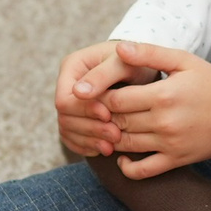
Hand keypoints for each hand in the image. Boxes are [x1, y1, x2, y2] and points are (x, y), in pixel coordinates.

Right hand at [55, 40, 135, 157]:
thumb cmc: (137, 61)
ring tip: (112, 145)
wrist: (146, 69)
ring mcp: (71, 102)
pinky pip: (73, 139)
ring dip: (90, 140)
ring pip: (68, 130)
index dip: (84, 111)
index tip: (108, 114)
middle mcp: (67, 85)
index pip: (64, 99)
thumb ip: (103, 75)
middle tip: (115, 135)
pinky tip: (105, 148)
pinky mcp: (77, 117)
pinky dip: (87, 146)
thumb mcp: (123, 63)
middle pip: (65, 117)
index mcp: (72, 66)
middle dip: (90, 128)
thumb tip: (78, 92)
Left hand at [100, 42, 210, 176]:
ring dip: (111, 137)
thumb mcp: (182, 61)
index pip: (116, 99)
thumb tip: (119, 48)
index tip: (98, 93)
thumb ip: (149, 53)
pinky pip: (143, 171)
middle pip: (118, 121)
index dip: (101, 97)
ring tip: (108, 127)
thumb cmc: (207, 82)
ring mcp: (169, 143)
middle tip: (98, 111)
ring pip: (125, 144)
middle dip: (104, 116)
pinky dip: (127, 168)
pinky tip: (122, 157)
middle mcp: (164, 121)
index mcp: (163, 95)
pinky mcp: (175, 160)